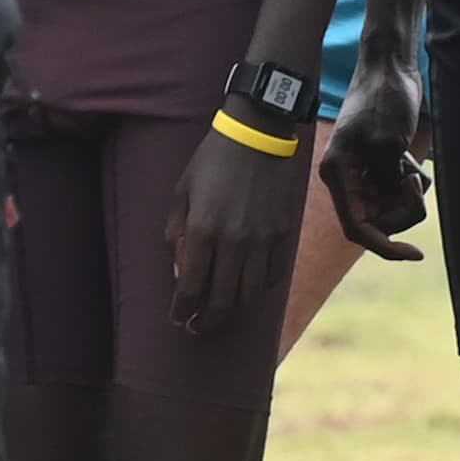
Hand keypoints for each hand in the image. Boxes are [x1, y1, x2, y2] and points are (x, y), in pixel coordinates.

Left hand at [166, 123, 309, 335]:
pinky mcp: (282, 234)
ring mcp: (262, 240)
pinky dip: (258, 288)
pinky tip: (247, 288)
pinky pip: (271, 275)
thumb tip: (181, 271)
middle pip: (222, 299)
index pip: (191, 287)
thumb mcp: (182, 192)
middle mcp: (234, 241)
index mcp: (204, 230)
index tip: (177, 319)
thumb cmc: (213, 160)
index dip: (182, 310)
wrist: (259, 134)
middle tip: (196, 326)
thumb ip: (177, 234)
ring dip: (231, 309)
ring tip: (220, 312)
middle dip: (206, 320)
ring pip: (249, 293)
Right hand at [320, 51, 427, 261]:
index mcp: (338, 175)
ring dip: (409, 195)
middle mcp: (347, 178)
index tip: (414, 254)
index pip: (357, 228)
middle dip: (403, 209)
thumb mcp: (388, 143)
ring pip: (391, 208)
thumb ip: (387, 182)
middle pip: (378, 221)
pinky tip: (413, 162)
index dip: (385, 247)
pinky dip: (413, 183)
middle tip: (415, 182)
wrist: (391, 66)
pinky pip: (400, 191)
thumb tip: (391, 207)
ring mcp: (365, 172)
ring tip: (413, 168)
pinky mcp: (382, 163)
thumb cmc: (384, 99)